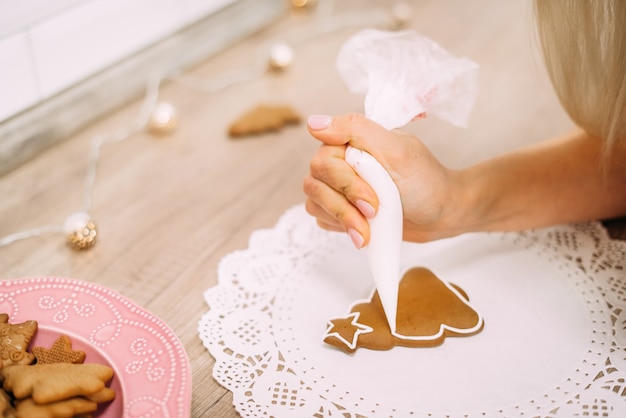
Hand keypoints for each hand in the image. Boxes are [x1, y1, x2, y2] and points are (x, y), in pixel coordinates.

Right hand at [303, 113, 463, 246]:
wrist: (441, 214)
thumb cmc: (426, 183)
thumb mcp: (397, 151)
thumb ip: (356, 130)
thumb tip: (314, 123)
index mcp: (352, 142)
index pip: (323, 161)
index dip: (346, 184)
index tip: (372, 201)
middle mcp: (341, 161)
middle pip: (315, 183)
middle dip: (345, 206)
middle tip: (375, 214)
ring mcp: (338, 186)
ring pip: (314, 202)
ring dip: (343, 220)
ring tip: (368, 231)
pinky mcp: (340, 208)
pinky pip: (321, 217)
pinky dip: (341, 227)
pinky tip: (363, 230)